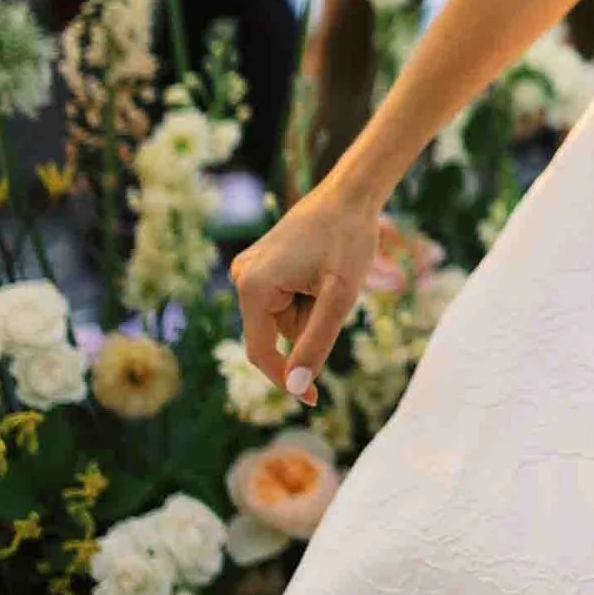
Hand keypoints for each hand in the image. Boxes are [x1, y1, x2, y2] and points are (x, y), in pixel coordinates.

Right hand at [229, 180, 378, 405]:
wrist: (351, 194)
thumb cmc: (350, 240)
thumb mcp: (340, 296)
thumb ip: (316, 342)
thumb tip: (296, 388)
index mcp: (252, 288)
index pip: (262, 353)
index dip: (287, 379)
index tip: (314, 401)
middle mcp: (241, 278)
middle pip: (276, 333)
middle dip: (310, 325)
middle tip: (337, 291)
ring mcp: (248, 269)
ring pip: (283, 318)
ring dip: (311, 309)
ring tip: (329, 274)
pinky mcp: (260, 264)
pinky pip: (283, 299)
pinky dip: (307, 296)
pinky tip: (321, 269)